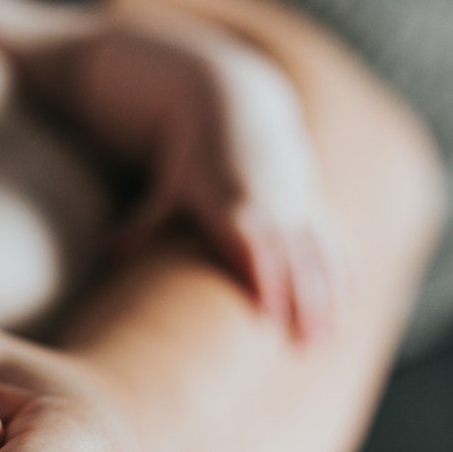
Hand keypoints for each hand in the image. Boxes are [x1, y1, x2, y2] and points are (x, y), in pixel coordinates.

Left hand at [112, 31, 343, 340]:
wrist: (234, 104)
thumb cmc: (190, 158)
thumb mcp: (166, 186)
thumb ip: (141, 222)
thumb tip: (107, 248)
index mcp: (232, 199)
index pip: (253, 243)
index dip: (264, 278)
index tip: (268, 318)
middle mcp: (272, 201)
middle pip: (294, 257)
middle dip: (303, 301)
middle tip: (305, 347)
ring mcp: (297, 202)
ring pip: (320, 253)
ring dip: (327, 297)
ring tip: (325, 341)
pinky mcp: (312, 202)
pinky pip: (334, 240)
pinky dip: (341, 272)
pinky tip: (345, 307)